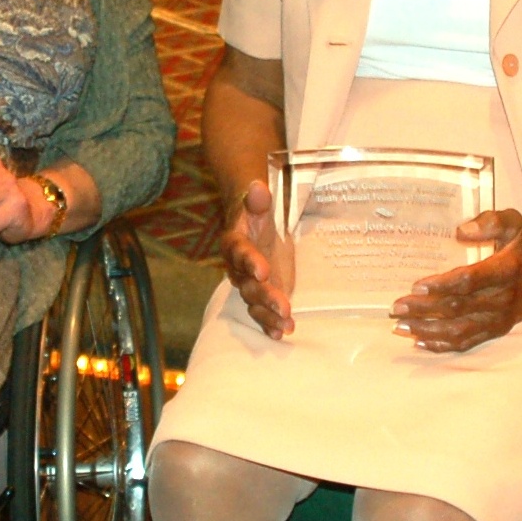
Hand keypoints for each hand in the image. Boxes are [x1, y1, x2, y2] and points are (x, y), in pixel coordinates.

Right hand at [218, 178, 292, 339]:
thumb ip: (258, 200)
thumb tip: (258, 187)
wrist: (251, 225)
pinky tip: (282, 333)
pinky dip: (270, 324)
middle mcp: (238, 268)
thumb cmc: (256, 214)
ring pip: (255, 303)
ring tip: (286, 325)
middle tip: (283, 306)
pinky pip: (262, 312)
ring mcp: (249, 284)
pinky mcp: (261, 294)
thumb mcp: (258, 203)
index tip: (263, 271)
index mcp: (235, 243)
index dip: (249, 262)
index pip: (239, 253)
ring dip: (269, 316)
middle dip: (265, 296)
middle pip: (249, 284)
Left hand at [391, 209, 521, 352]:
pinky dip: (443, 345)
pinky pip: (468, 342)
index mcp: (505, 270)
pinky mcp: (497, 329)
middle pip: (456, 308)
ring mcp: (499, 318)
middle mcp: (502, 298)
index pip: (469, 281)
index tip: (415, 286)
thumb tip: (460, 230)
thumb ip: (490, 221)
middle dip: (423, 310)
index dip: (441, 285)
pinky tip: (420, 342)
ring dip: (427, 331)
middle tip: (395, 308)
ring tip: (400, 327)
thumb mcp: (515, 223)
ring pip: (459, 330)